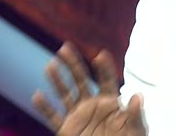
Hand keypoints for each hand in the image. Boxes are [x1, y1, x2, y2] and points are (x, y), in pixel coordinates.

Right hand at [32, 42, 146, 135]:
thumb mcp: (136, 130)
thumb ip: (135, 114)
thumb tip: (138, 95)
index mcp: (110, 102)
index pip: (106, 80)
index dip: (104, 67)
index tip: (101, 54)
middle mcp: (92, 105)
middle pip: (81, 80)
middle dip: (73, 64)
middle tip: (65, 47)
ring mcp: (78, 117)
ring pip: (65, 94)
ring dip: (57, 80)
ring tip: (50, 65)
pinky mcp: (66, 130)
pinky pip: (53, 117)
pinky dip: (45, 108)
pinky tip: (37, 95)